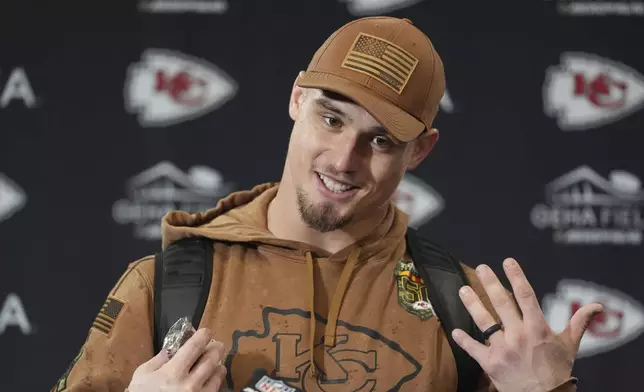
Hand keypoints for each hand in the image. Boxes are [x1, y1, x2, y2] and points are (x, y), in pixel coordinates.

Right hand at [128, 328, 226, 391]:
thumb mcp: (142, 376)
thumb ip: (156, 360)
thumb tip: (170, 350)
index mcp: (173, 372)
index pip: (195, 346)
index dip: (204, 335)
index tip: (206, 332)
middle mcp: (189, 383)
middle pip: (211, 359)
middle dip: (216, 348)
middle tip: (217, 345)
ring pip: (217, 374)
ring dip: (218, 365)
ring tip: (216, 362)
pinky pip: (215, 389)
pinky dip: (216, 381)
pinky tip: (213, 378)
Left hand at [452, 258, 602, 391]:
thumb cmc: (558, 371)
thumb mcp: (570, 346)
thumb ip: (579, 322)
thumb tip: (597, 306)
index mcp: (537, 328)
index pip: (526, 296)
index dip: (516, 277)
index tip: (507, 262)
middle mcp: (519, 335)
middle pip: (501, 303)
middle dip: (489, 284)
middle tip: (480, 269)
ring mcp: (503, 349)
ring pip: (484, 322)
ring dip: (472, 304)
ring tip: (462, 290)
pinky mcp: (491, 363)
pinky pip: (474, 349)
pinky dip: (464, 340)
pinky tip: (454, 330)